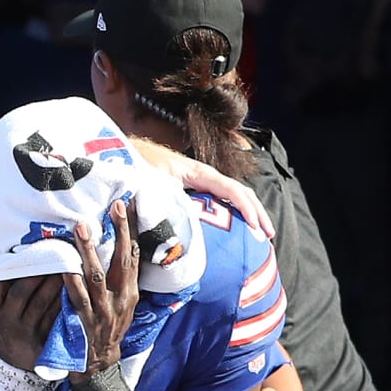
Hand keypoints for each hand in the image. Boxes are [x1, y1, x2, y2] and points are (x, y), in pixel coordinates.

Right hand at [0, 257, 62, 370]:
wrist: (15, 360)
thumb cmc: (7, 322)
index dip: (9, 265)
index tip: (25, 249)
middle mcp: (4, 319)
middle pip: (21, 290)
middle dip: (39, 270)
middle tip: (55, 252)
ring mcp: (24, 330)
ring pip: (41, 302)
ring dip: (55, 282)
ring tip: (68, 264)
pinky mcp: (41, 339)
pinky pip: (55, 316)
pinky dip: (64, 300)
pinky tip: (75, 287)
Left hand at [65, 198, 139, 375]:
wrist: (100, 364)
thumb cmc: (108, 328)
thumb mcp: (123, 304)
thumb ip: (120, 279)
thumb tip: (118, 246)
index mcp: (131, 292)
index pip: (135, 255)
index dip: (133, 230)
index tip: (130, 205)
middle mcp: (121, 299)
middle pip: (123, 260)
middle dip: (120, 232)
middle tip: (115, 207)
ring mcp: (103, 311)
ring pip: (97, 276)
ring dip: (89, 250)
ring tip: (81, 228)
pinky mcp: (85, 322)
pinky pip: (78, 299)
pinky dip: (72, 283)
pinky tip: (65, 267)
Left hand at [131, 138, 273, 238]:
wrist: (123, 154)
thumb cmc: (136, 168)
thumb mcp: (151, 186)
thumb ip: (166, 205)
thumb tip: (178, 234)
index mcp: (197, 172)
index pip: (231, 189)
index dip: (246, 208)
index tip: (255, 228)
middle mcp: (203, 176)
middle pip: (239, 192)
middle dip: (257, 212)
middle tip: (267, 236)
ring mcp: (199, 182)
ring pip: (232, 196)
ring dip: (248, 214)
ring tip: (259, 236)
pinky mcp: (193, 189)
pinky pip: (219, 201)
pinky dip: (233, 215)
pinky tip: (236, 232)